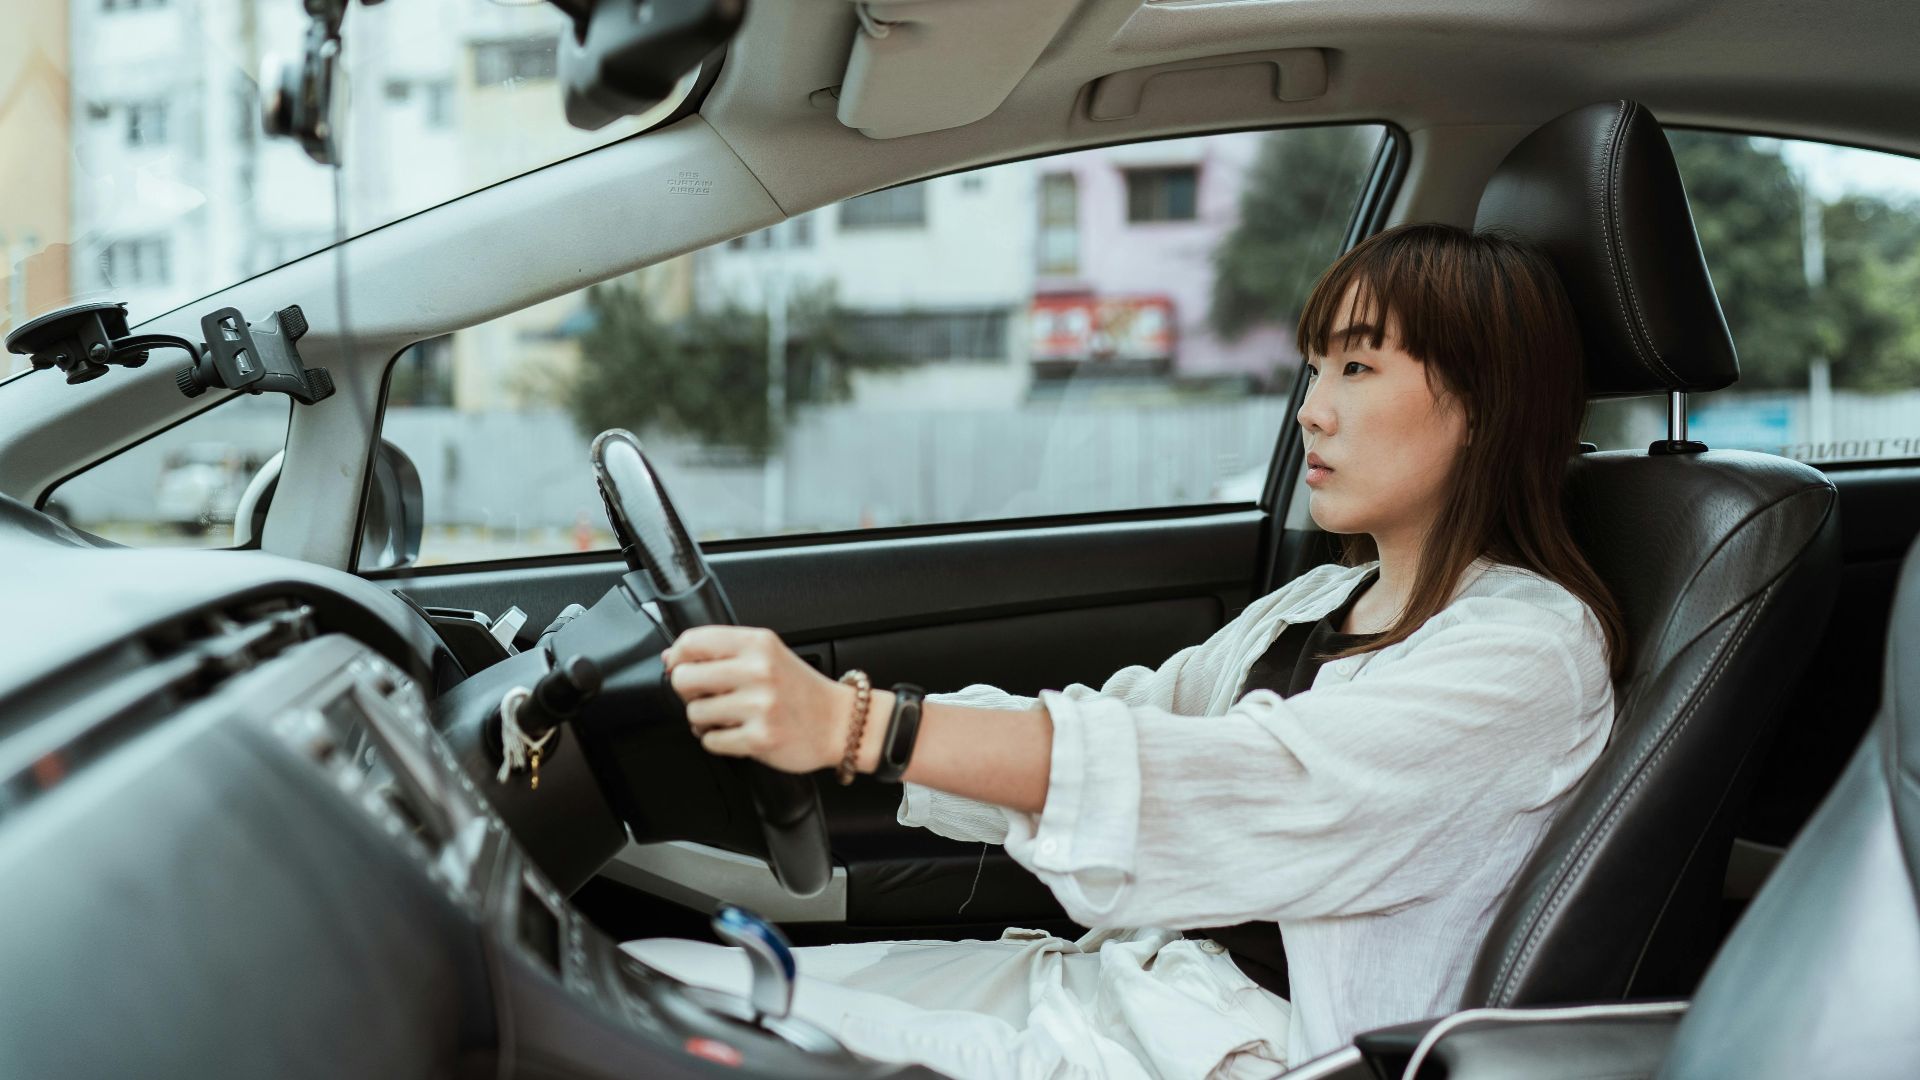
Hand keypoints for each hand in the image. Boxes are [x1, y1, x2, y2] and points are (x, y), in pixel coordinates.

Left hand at [662, 626, 855, 773]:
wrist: (841, 723)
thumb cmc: (801, 690)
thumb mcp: (768, 655)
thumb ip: (723, 652)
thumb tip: (671, 657)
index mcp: (758, 643)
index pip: (692, 641)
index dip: (677, 657)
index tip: (681, 668)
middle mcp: (758, 670)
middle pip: (683, 678)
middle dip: (687, 693)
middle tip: (706, 697)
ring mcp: (760, 705)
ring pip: (694, 714)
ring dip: (704, 722)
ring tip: (728, 719)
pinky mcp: (761, 738)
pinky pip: (711, 742)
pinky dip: (720, 742)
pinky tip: (739, 734)